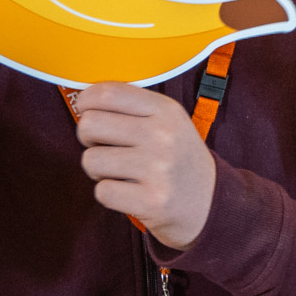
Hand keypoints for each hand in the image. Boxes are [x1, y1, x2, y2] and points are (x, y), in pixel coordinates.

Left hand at [72, 83, 218, 249]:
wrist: (211, 202)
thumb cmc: (177, 159)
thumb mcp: (168, 122)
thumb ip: (132, 107)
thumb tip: (83, 101)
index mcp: (166, 110)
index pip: (107, 93)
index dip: (86, 101)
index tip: (87, 111)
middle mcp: (164, 135)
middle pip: (90, 124)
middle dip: (88, 138)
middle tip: (105, 146)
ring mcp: (159, 169)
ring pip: (91, 160)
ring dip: (98, 170)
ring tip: (121, 172)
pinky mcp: (152, 200)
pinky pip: (102, 191)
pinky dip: (110, 194)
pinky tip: (130, 191)